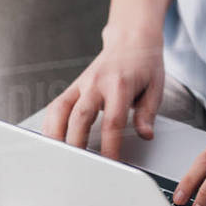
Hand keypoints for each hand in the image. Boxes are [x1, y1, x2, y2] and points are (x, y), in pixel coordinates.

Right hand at [41, 28, 164, 159]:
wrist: (132, 39)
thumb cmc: (144, 64)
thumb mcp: (156, 87)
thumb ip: (148, 113)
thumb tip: (145, 135)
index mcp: (120, 85)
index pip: (112, 121)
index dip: (110, 145)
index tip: (110, 164)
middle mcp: (97, 83)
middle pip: (80, 117)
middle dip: (77, 144)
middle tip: (77, 167)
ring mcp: (82, 83)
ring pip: (61, 110)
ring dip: (56, 135)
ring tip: (57, 157)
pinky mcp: (73, 85)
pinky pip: (56, 105)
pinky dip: (50, 124)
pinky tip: (51, 140)